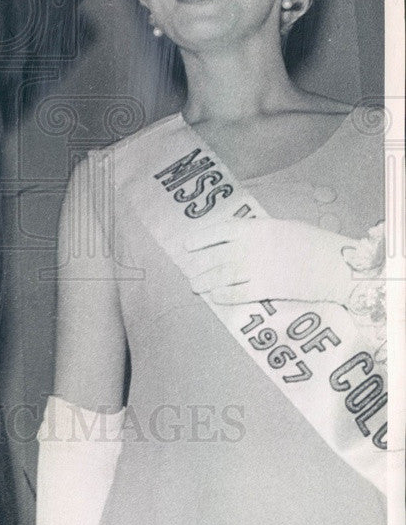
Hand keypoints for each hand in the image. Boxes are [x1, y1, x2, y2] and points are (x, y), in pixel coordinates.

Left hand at [178, 218, 361, 306]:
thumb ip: (259, 232)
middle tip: (188, 271)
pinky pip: (239, 293)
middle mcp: (252, 247)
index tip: (187, 245)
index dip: (201, 239)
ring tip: (194, 286)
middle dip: (199, 264)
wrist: (336, 265)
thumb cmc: (313, 242)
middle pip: (217, 256)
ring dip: (206, 282)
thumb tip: (238, 237)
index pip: (220, 231)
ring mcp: (258, 269)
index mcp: (257, 228)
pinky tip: (215, 297)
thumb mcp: (283, 227)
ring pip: (223, 276)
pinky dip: (224, 296)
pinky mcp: (267, 289)